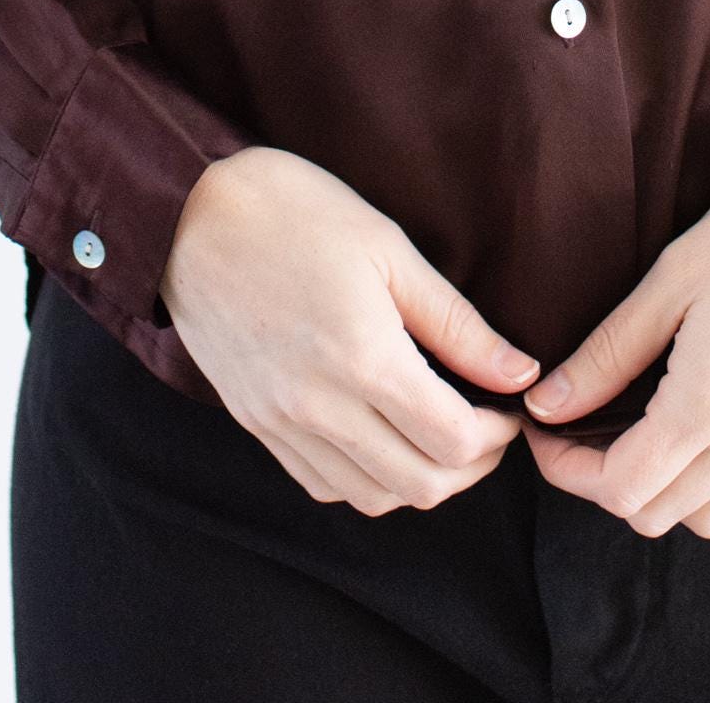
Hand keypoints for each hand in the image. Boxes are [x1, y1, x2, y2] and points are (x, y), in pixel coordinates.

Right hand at [160, 147, 540, 513]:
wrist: (191, 214)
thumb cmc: (295, 214)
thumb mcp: (389, 250)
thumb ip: (456, 323)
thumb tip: (519, 372)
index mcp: (362, 358)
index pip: (452, 442)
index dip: (497, 435)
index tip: (509, 405)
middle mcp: (319, 407)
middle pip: (419, 486)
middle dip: (471, 467)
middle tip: (487, 425)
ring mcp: (281, 423)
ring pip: (371, 496)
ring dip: (420, 479)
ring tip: (439, 432)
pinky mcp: (255, 423)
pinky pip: (322, 484)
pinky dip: (365, 479)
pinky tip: (381, 437)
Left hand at [515, 185, 709, 537]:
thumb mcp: (669, 280)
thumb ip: (607, 354)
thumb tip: (549, 405)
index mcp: (709, 400)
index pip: (621, 486)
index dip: (567, 470)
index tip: (546, 432)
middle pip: (656, 514)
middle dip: (605, 482)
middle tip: (582, 429)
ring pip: (706, 519)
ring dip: (662, 493)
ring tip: (642, 434)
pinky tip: (701, 437)